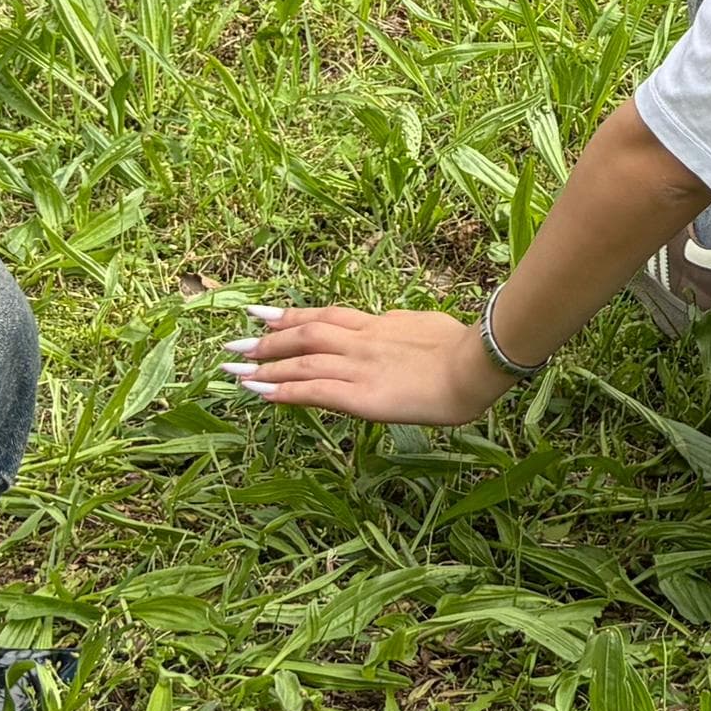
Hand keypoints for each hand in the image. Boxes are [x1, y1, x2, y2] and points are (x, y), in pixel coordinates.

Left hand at [224, 303, 502, 424]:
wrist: (477, 363)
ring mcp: (358, 367)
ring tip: (233, 369)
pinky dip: (282, 391)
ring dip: (264, 365)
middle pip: (304, 335)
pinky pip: (313, 392)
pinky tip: (259, 393)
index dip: (291, 316)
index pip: (325, 317)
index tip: (262, 314)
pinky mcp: (361, 396)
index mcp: (378, 325)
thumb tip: (390, 325)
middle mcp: (361, 340)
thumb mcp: (426, 326)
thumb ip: (401, 328)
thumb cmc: (464, 348)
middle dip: (267, 339)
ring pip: (301, 362)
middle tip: (234, 342)